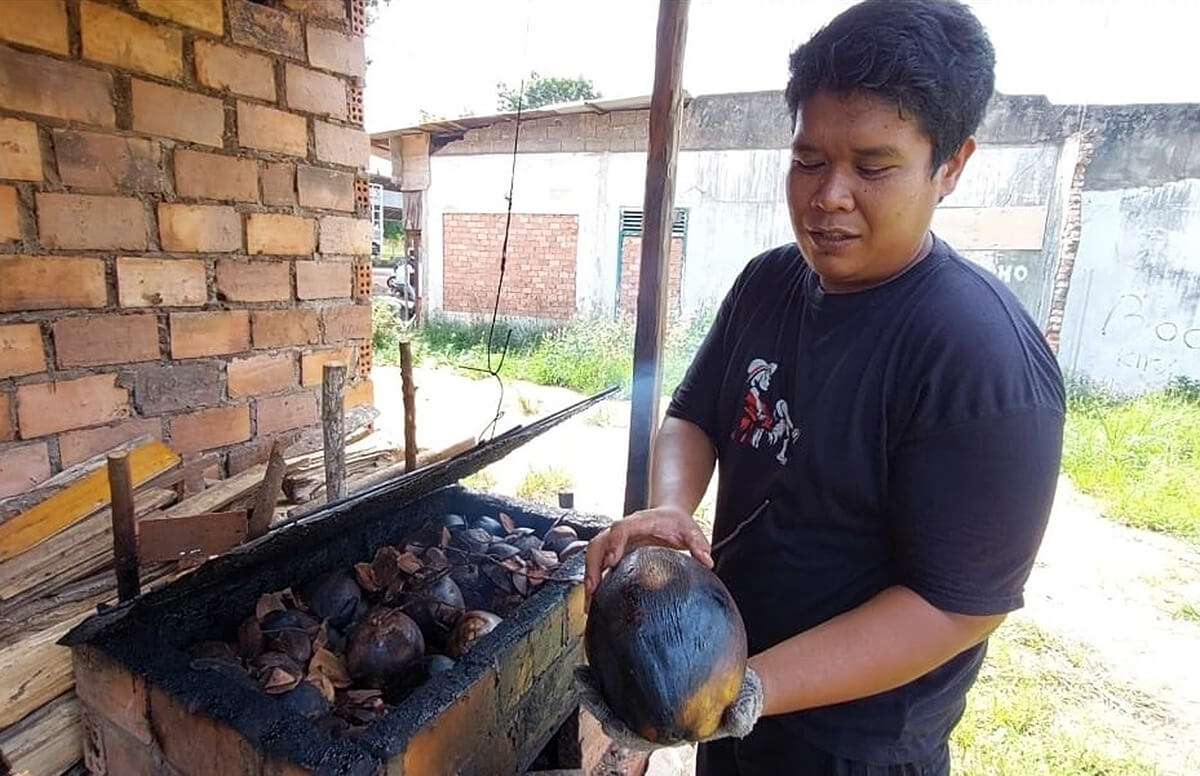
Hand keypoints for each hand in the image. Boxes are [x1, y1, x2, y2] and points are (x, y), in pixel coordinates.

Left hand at [572, 664, 763, 750]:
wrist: (737, 686)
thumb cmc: (736, 701)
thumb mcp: (743, 709)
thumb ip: (740, 716)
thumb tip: (738, 723)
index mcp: (665, 730)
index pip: (636, 737)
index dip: (620, 731)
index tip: (608, 724)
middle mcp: (650, 717)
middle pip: (615, 716)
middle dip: (597, 704)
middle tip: (584, 686)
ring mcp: (645, 698)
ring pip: (612, 696)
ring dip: (594, 686)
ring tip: (581, 671)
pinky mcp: (645, 679)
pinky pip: (622, 673)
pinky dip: (607, 664)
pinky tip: (599, 645)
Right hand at [583, 506, 711, 609]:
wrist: (668, 515)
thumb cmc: (676, 522)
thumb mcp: (690, 529)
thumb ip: (698, 543)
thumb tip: (707, 561)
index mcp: (639, 522)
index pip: (620, 528)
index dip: (614, 543)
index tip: (612, 560)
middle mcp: (622, 531)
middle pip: (599, 543)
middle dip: (593, 564)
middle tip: (593, 588)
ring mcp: (615, 542)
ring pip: (594, 554)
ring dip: (589, 576)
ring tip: (590, 602)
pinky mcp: (614, 553)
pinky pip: (598, 565)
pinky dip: (594, 582)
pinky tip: (593, 603)